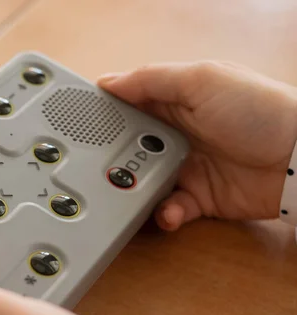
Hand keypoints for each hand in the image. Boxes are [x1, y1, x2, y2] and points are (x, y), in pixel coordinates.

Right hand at [98, 61, 296, 230]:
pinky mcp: (199, 198)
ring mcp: (187, 167)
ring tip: (132, 192)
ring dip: (135, 189)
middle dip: (114, 158)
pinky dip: (164, 214)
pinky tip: (167, 212)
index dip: (105, 115)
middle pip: (130, 147)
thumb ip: (151, 79)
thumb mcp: (201, 79)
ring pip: (143, 181)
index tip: (79, 128)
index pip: (130, 105)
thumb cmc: (257, 111)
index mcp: (175, 101)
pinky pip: (169, 209)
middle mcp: (177, 134)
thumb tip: (107, 82)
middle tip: (103, 166)